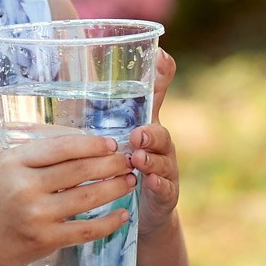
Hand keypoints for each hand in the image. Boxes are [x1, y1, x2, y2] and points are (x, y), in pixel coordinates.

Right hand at [0, 131, 135, 265]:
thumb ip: (20, 148)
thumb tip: (58, 136)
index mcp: (13, 163)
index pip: (63, 147)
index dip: (92, 144)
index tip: (111, 144)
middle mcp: (26, 187)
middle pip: (81, 169)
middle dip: (111, 163)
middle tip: (128, 160)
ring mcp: (37, 216)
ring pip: (88, 197)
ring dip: (115, 187)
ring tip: (130, 180)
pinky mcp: (44, 241)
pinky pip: (85, 230)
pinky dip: (108, 223)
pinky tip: (122, 216)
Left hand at [131, 49, 182, 235]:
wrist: (147, 208)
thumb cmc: (133, 163)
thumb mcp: (124, 133)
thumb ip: (113, 110)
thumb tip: (98, 75)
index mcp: (150, 124)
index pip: (158, 96)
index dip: (162, 76)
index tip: (160, 56)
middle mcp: (162, 145)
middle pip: (162, 134)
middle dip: (150, 132)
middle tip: (136, 134)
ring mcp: (167, 169)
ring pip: (163, 162)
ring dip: (151, 159)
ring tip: (136, 158)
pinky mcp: (166, 194)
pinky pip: (164, 188)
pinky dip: (158, 185)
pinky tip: (149, 182)